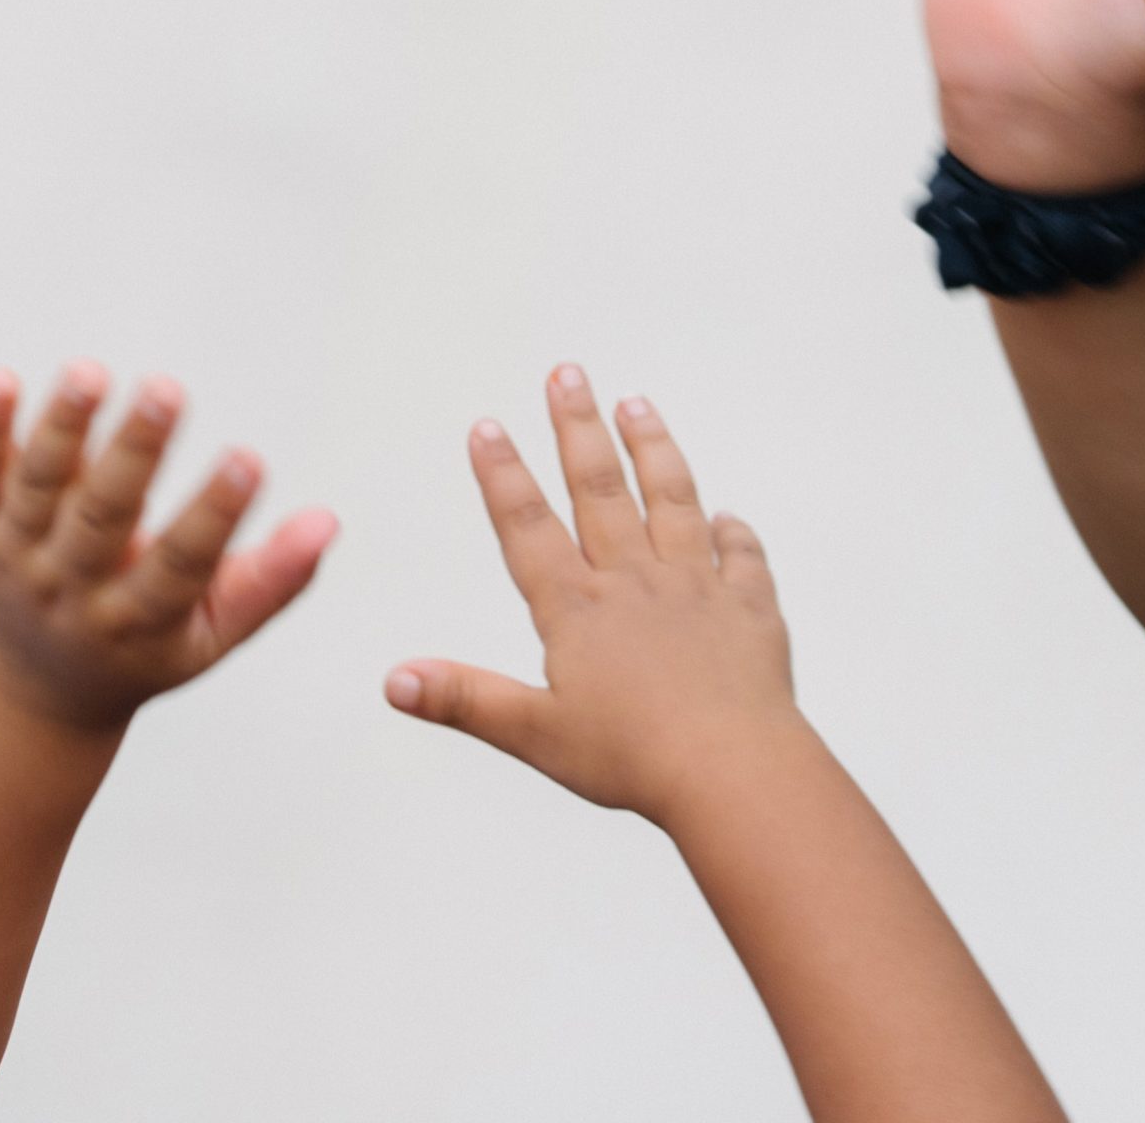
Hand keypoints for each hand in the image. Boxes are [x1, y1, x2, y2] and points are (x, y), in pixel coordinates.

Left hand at [0, 365, 337, 734]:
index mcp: (136, 622)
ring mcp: (16, 557)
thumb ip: (270, 582)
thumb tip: (328, 522)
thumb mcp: (208, 636)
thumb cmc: (140, 646)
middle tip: (166, 388)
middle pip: (101, 519)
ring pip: (37, 490)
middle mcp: (70, 590)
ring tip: (89, 371)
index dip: (214, 515)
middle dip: (135, 452)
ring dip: (62, 429)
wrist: (23, 687)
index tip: (249, 458)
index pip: (178, 568)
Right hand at [386, 367, 799, 826]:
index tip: (487, 425)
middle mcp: (635, 583)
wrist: (734, 771)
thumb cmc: (635, 759)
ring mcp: (696, 589)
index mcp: (578, 609)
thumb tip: (396, 680)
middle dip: (577, 427)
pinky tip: (729, 518)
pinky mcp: (749, 610)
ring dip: (653, 449)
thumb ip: (465, 699)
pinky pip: (742, 560)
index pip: (528, 527)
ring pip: (672, 501)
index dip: (503, 474)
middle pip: (600, 489)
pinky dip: (736, 536)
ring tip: (637, 405)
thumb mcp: (535, 734)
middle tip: (567, 372)